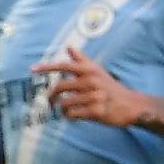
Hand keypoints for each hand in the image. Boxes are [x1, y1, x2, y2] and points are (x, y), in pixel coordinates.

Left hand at [32, 45, 147, 126]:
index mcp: (89, 70)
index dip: (47, 67)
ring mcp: (94, 97)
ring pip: (65, 103)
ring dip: (61, 108)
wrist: (131, 105)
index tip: (32, 69)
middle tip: (50, 100)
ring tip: (64, 109)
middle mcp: (91, 81)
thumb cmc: (110, 87)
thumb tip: (68, 47)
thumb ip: (81, 60)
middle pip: (60, 87)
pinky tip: (72, 116)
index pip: (64, 66)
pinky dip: (69, 116)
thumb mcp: (97, 71)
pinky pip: (73, 114)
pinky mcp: (96, 111)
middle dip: (51, 95)